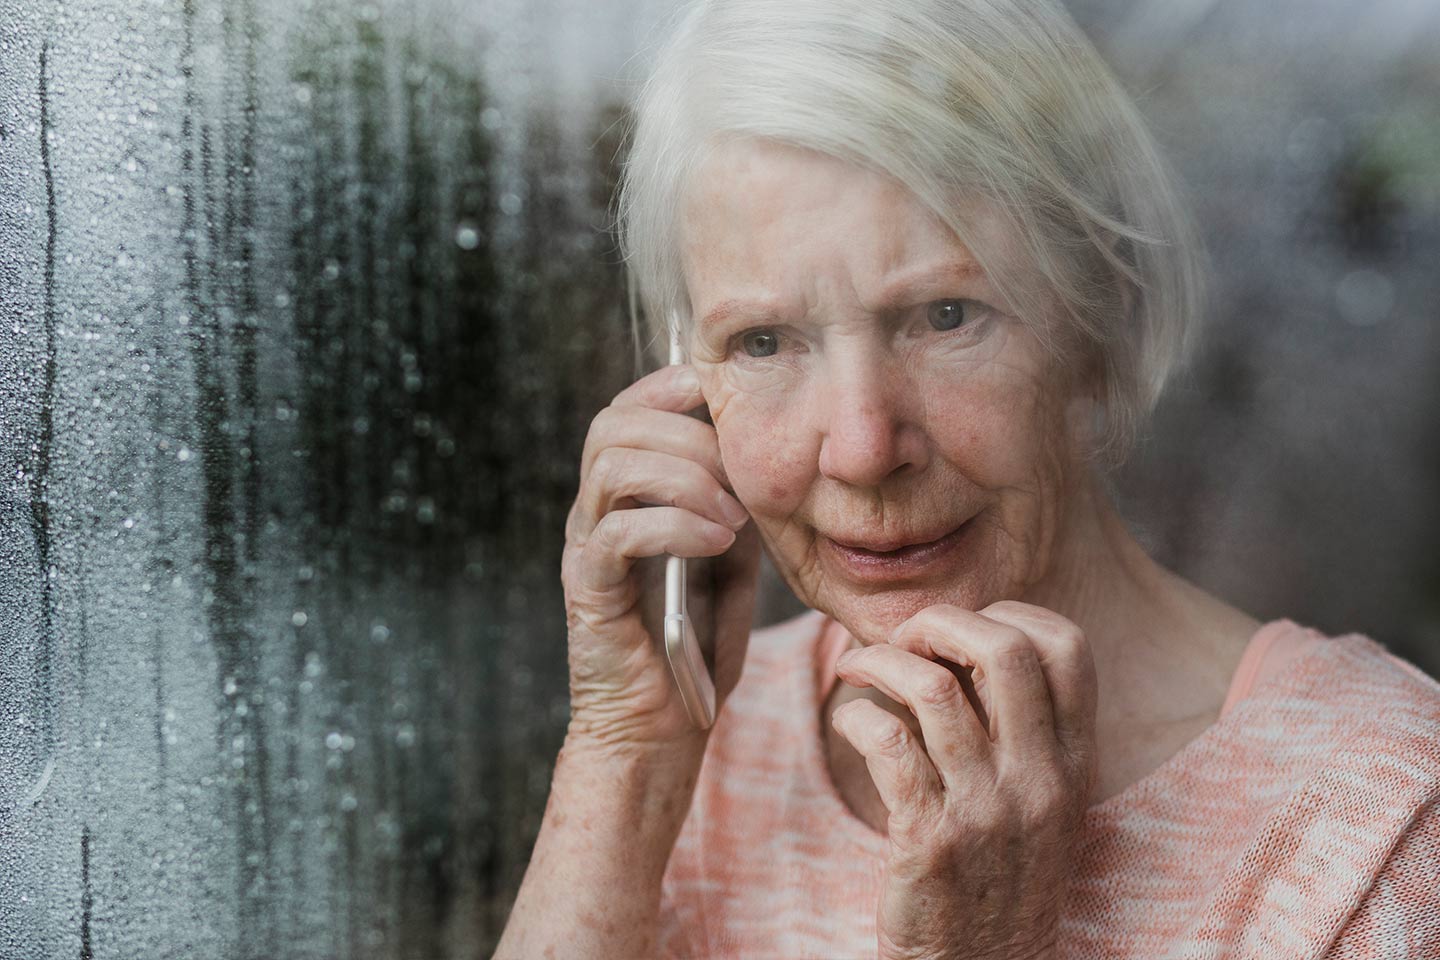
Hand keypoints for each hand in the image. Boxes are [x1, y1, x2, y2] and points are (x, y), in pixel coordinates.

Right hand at [561, 363, 760, 758]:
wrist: (661, 729)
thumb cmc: (694, 645)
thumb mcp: (729, 558)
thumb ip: (732, 503)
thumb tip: (759, 452)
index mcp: (622, 499)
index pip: (623, 413)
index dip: (663, 387)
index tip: (715, 388)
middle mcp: (593, 514)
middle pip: (612, 426)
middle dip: (685, 433)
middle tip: (737, 471)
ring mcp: (586, 550)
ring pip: (611, 469)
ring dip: (684, 477)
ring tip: (731, 515)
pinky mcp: (589, 590)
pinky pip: (619, 533)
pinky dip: (675, 525)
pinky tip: (716, 542)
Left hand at [830, 601, 1097, 959]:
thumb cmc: (998, 872)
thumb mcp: (1039, 799)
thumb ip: (1018, 726)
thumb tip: (959, 637)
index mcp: (1075, 763)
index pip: (1068, 648)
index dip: (1007, 614)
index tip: (958, 630)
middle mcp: (1041, 781)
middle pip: (1005, 651)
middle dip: (939, 622)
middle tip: (901, 640)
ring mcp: (988, 812)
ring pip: (934, 690)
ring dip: (879, 662)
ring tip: (856, 668)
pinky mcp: (931, 842)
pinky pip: (889, 745)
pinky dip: (856, 716)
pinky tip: (848, 721)